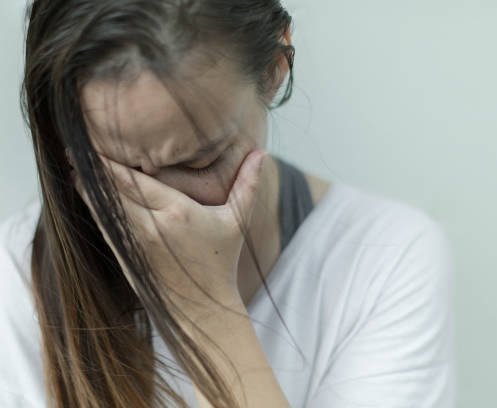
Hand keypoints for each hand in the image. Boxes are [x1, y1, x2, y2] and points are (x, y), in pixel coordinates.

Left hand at [71, 148, 267, 317]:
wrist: (201, 309)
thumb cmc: (220, 262)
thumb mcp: (236, 222)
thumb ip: (248, 185)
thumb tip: (262, 153)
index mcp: (175, 212)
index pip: (133, 178)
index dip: (109, 159)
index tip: (95, 138)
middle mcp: (149, 225)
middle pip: (110, 188)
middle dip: (91, 165)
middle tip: (75, 142)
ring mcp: (133, 242)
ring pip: (101, 205)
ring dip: (85, 183)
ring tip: (73, 161)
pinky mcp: (125, 255)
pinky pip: (103, 222)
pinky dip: (92, 204)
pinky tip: (85, 190)